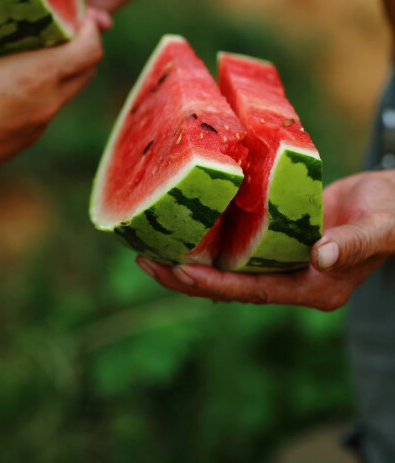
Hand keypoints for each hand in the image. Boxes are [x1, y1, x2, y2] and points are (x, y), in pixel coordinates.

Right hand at [0, 19, 102, 167]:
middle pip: (87, 71)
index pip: (91, 52)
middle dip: (82, 46)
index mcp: (36, 76)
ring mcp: (38, 126)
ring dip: (62, 69)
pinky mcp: (26, 140)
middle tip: (64, 27)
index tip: (80, 16)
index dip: (91, 30)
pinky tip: (14, 79)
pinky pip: (46, 108)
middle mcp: (46, 104)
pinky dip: (43, 89)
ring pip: (66, 92)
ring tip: (35, 50)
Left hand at [136, 171, 394, 310]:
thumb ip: (354, 243)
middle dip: (189, 277)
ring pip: (231, 266)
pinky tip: (189, 226)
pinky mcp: (281, 239)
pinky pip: (242, 244)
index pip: (255, 292)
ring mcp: (286, 261)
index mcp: (315, 289)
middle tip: (146, 260)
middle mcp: (294, 279)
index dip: (214, 284)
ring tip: (154, 245)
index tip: (177, 272)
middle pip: (232, 285)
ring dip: (194, 259)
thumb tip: (320, 257)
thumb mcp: (383, 227)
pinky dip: (215, 239)